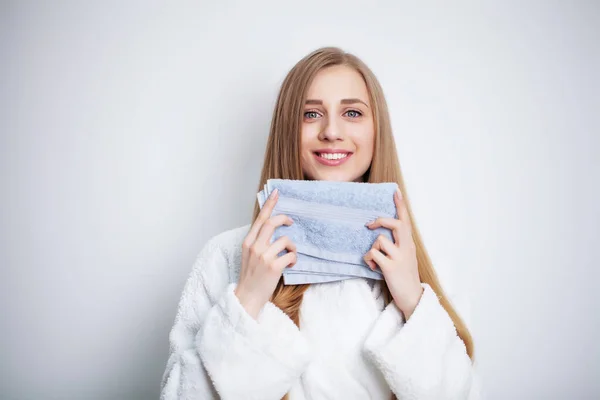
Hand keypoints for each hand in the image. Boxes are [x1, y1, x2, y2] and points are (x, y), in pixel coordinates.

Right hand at [235, 188, 296, 318]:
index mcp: (248, 242)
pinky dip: (294, 258)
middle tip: (291, 222)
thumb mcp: (249, 256)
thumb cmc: (251, 277)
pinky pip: (291, 255)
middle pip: (272, 223)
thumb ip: (258, 242)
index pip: (260, 219)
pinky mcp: (273, 266)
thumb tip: (272, 230)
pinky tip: (291, 264)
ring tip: (291, 255)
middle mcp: (254, 247)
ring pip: (285, 240)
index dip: (269, 205)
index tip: (276, 193)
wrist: (247, 297)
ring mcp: (263, 256)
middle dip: (284, 219)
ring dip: (292, 246)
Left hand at [364, 188, 422, 319]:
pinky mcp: (390, 267)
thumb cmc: (405, 277)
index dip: (400, 206)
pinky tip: (373, 268)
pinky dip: (368, 260)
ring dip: (372, 250)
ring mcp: (399, 257)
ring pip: (380, 240)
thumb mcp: (406, 257)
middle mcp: (407, 248)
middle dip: (380, 221)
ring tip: (375, 261)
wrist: (412, 298)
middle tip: (369, 226)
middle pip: (395, 224)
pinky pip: (372, 255)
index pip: (406, 221)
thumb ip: (399, 245)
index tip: (395, 191)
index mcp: (409, 244)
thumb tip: (382, 235)